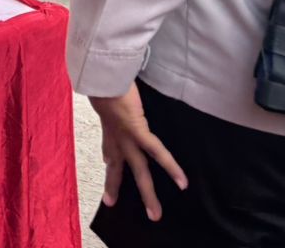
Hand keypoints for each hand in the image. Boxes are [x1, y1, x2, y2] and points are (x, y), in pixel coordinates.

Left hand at [90, 86, 186, 222]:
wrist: (102, 71)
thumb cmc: (107, 75)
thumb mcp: (106, 89)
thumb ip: (112, 96)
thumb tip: (114, 90)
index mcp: (108, 125)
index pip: (108, 148)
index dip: (108, 160)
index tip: (108, 168)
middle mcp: (115, 134)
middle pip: (116, 166)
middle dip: (114, 186)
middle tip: (112, 204)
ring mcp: (126, 135)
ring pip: (138, 170)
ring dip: (147, 193)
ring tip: (155, 214)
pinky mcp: (137, 129)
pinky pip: (157, 152)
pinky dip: (171, 167)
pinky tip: (182, 182)